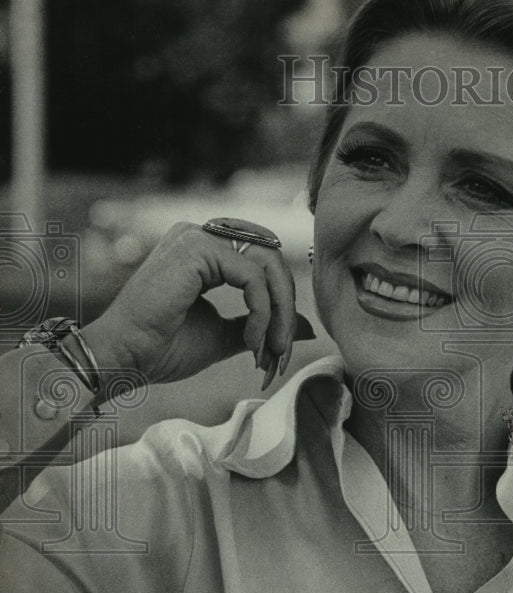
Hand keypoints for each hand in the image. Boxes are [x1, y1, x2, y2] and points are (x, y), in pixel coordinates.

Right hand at [82, 221, 313, 390]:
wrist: (124, 357)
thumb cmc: (162, 348)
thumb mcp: (225, 336)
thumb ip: (261, 326)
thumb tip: (308, 329)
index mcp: (206, 251)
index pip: (264, 262)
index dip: (279, 304)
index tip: (276, 347)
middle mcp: (202, 235)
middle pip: (272, 260)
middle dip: (285, 308)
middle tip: (281, 350)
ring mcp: (198, 237)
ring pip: (268, 266)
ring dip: (278, 314)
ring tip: (268, 350)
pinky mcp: (198, 250)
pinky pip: (254, 278)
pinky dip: (261, 313)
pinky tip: (250, 342)